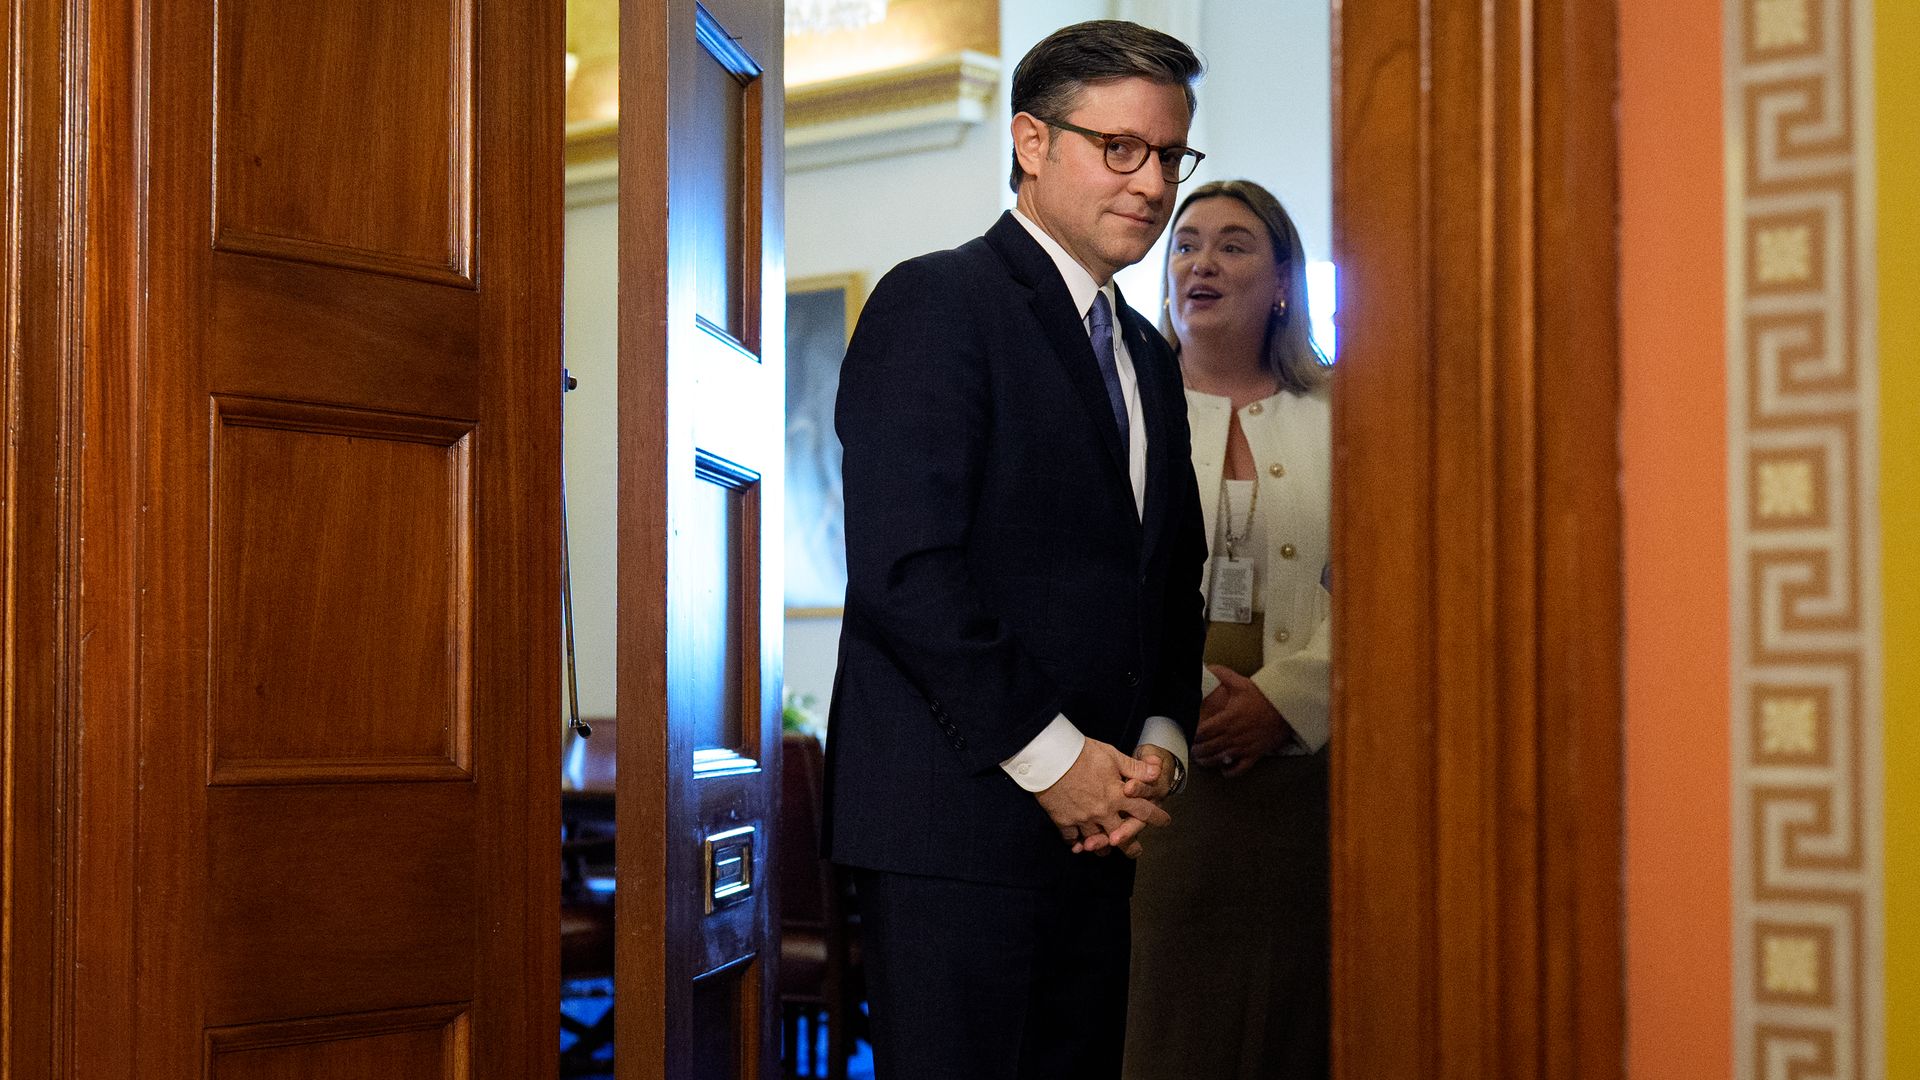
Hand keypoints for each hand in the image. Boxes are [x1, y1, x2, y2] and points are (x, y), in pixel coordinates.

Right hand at [1034, 738, 1170, 858]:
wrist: (1050, 757)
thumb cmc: (1083, 753)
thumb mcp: (1112, 756)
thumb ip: (1135, 768)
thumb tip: (1157, 773)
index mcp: (1117, 796)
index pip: (1144, 811)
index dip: (1157, 817)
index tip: (1164, 821)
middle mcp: (1102, 812)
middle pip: (1121, 836)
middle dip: (1131, 845)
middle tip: (1135, 851)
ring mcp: (1083, 819)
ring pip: (1096, 841)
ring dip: (1102, 846)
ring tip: (1105, 849)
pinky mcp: (1064, 821)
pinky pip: (1072, 838)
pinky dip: (1075, 842)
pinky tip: (1077, 844)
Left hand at [1192, 665, 1294, 777]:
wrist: (1286, 709)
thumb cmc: (1263, 697)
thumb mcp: (1241, 684)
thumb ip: (1223, 675)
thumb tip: (1208, 666)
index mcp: (1227, 719)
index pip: (1202, 732)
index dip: (1193, 735)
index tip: (1188, 734)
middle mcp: (1233, 736)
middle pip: (1208, 747)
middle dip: (1197, 750)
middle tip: (1191, 748)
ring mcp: (1243, 747)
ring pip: (1220, 759)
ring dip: (1207, 761)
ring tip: (1201, 759)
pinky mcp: (1254, 755)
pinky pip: (1240, 769)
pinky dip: (1230, 772)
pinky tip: (1223, 769)